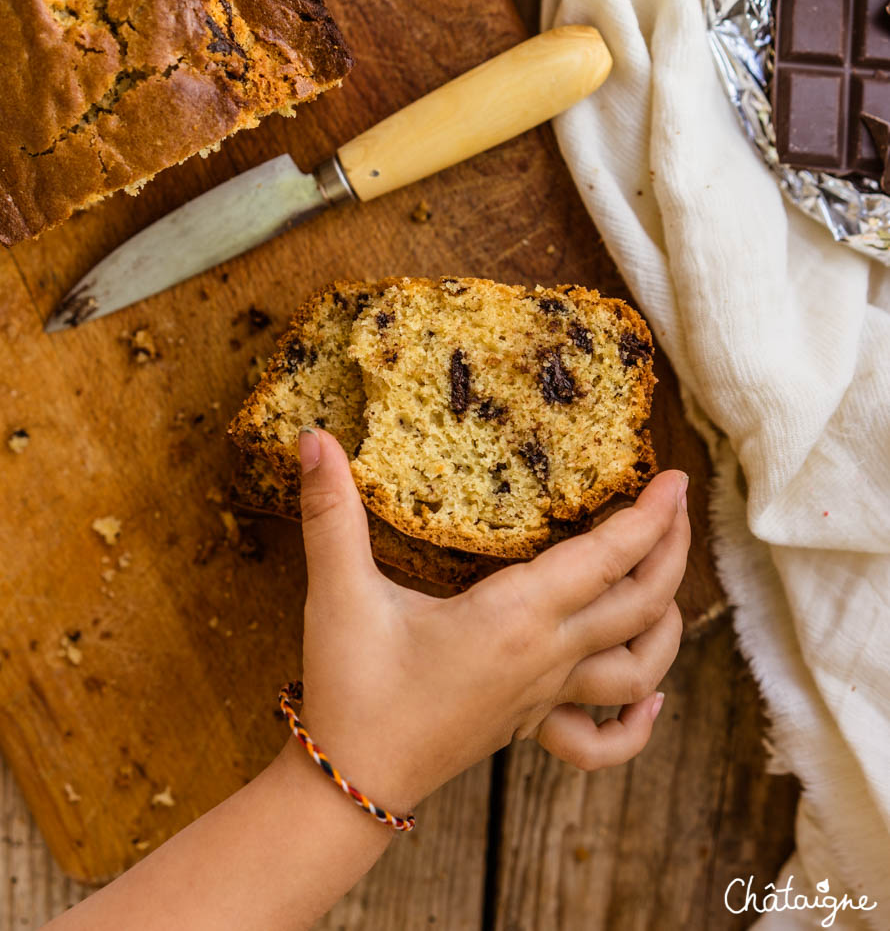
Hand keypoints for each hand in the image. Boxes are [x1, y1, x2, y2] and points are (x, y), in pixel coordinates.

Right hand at [294, 428, 688, 817]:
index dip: (650, 516)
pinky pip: (599, 737)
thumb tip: (312, 438)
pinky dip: (637, 724)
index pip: (607, 558)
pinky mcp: (528, 725)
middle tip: (679, 505)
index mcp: (514, 617)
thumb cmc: (351, 689)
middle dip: (672, 551)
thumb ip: (330, 512)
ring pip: (638, 668)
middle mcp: (544, 657)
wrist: (349, 785)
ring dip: (666, 624)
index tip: (678, 479)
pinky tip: (650, 701)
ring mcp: (543, 697)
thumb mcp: (338, 593)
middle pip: (641, 605)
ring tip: (669, 580)